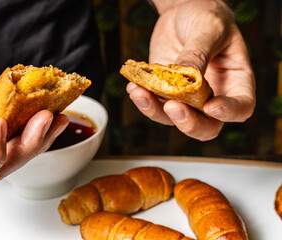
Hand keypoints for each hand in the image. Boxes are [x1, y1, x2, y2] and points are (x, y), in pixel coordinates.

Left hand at [127, 0, 255, 140]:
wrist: (181, 12)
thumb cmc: (205, 16)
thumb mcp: (207, 28)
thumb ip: (198, 53)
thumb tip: (185, 78)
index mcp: (236, 81)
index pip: (241, 107)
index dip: (229, 112)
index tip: (211, 106)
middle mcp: (213, 95)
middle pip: (207, 126)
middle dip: (189, 123)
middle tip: (172, 107)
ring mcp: (187, 97)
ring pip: (174, 119)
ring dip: (155, 111)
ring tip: (139, 92)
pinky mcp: (164, 92)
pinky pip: (154, 104)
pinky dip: (142, 99)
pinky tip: (134, 86)